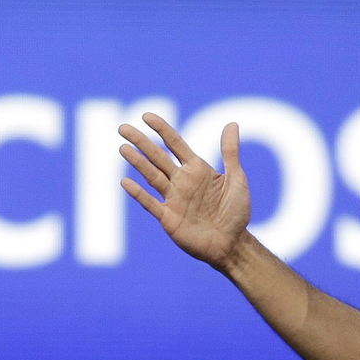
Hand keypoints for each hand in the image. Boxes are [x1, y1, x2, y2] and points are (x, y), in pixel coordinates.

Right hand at [119, 114, 250, 267]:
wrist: (232, 244)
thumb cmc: (236, 211)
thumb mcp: (236, 179)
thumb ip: (230, 152)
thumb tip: (232, 124)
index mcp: (196, 169)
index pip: (174, 144)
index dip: (161, 129)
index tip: (146, 116)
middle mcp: (181, 181)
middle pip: (157, 157)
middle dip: (141, 142)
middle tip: (123, 128)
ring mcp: (173, 199)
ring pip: (151, 176)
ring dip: (137, 162)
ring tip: (122, 148)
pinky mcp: (168, 218)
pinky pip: (151, 203)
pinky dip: (138, 194)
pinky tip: (125, 182)